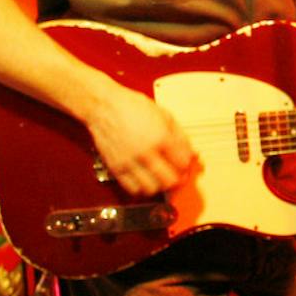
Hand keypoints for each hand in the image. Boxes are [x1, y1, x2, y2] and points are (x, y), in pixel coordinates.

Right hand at [84, 82, 199, 197]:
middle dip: (178, 179)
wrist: (104, 106)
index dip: (187, 165)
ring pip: (151, 188)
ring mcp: (129, 161)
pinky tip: (146, 180)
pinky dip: (142, 188)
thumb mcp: (164, 116)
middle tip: (178, 175)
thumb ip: (180, 136)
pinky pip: (132, 188)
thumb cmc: (132, 107)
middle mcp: (144, 152)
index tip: (186, 163)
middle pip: (169, 180)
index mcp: (160, 137)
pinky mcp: (115, 167)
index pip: (182, 163)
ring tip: (162, 178)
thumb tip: (192, 153)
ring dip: (161, 186)